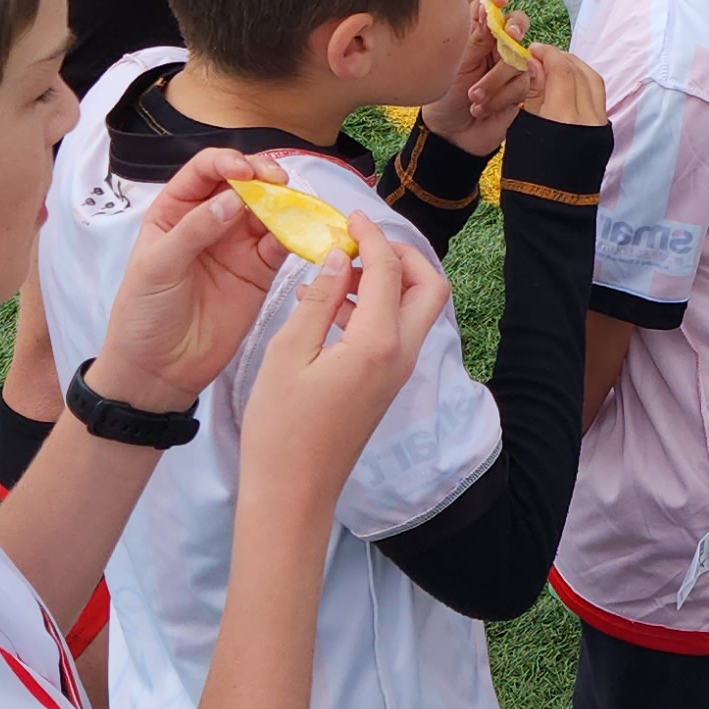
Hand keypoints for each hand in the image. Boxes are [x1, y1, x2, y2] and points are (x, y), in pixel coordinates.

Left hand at [87, 151, 290, 413]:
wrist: (159, 370)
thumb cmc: (144, 314)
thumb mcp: (156, 267)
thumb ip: (193, 230)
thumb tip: (233, 200)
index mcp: (176, 210)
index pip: (204, 171)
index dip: (227, 162)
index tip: (246, 171)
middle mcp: (210, 220)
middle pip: (243, 184)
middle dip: (263, 176)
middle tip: (280, 181)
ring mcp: (237, 245)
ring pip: (268, 210)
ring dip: (285, 203)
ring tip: (299, 204)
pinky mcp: (260, 271)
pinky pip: (282, 243)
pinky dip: (296, 234)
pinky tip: (304, 231)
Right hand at [239, 238, 450, 518]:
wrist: (293, 493)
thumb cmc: (280, 428)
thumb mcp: (287, 354)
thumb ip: (317, 299)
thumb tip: (339, 256)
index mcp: (377, 342)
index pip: (388, 269)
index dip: (371, 235)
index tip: (349, 215)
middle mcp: (401, 354)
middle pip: (428, 286)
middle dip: (402, 255)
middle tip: (361, 242)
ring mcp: (399, 372)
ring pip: (418, 310)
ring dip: (390, 281)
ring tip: (338, 271)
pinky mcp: (387, 384)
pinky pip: (398, 332)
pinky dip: (377, 308)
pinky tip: (331, 306)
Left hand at [424, 0, 603, 152]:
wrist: (451, 135)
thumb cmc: (445, 97)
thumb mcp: (455, 63)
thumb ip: (475, 35)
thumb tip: (488, 6)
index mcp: (475, 32)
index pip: (491, 4)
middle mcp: (495, 45)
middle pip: (517, 22)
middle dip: (514, 27)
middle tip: (508, 34)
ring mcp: (510, 66)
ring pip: (519, 57)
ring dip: (495, 79)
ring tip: (473, 97)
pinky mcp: (521, 88)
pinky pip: (523, 83)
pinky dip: (501, 97)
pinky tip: (482, 108)